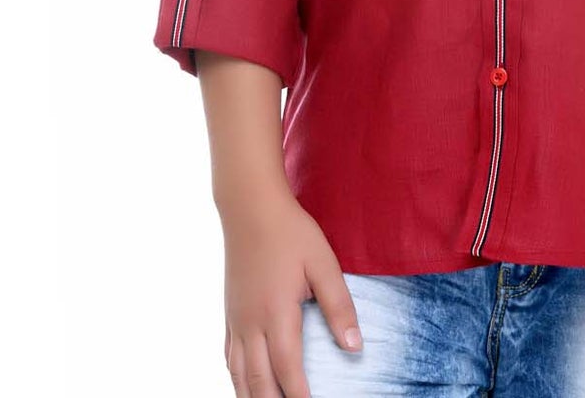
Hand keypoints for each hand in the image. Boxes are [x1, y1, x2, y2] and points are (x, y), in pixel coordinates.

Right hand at [221, 189, 362, 397]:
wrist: (250, 206)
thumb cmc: (291, 232)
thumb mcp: (323, 263)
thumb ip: (339, 306)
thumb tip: (355, 346)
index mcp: (277, 314)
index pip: (288, 370)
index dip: (298, 396)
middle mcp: (251, 324)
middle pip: (259, 381)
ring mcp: (236, 320)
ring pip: (238, 375)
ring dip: (252, 397)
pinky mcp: (229, 312)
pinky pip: (229, 357)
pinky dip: (237, 378)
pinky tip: (246, 384)